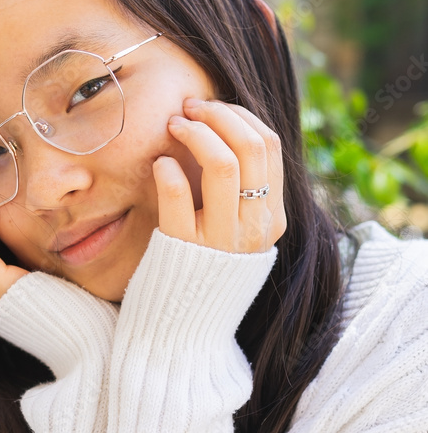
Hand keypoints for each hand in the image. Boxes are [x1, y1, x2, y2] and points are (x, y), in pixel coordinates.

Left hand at [156, 98, 286, 253]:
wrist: (184, 325)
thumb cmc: (205, 268)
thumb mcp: (239, 232)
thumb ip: (243, 192)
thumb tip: (230, 128)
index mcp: (272, 218)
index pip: (269, 146)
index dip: (239, 115)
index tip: (211, 107)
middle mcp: (253, 228)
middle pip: (250, 147)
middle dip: (217, 115)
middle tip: (189, 108)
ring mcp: (220, 240)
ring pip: (222, 164)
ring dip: (194, 134)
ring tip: (173, 126)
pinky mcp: (183, 248)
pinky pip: (178, 195)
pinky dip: (167, 170)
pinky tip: (159, 165)